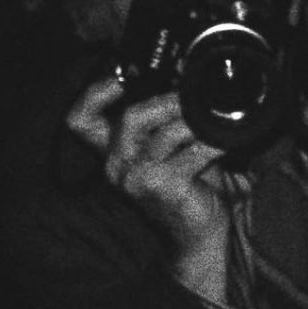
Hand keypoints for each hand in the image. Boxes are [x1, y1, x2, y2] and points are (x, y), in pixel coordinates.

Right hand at [65, 74, 242, 301]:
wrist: (202, 233)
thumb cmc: (188, 186)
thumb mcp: (169, 145)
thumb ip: (165, 117)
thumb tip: (180, 75)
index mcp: (113, 151)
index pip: (82, 120)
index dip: (96, 92)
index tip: (123, 75)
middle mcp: (118, 166)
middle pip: (130, 117)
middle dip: (166, 100)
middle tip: (193, 97)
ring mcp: (138, 179)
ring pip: (167, 132)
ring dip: (197, 122)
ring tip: (216, 120)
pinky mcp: (163, 188)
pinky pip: (193, 152)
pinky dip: (213, 143)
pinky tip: (225, 143)